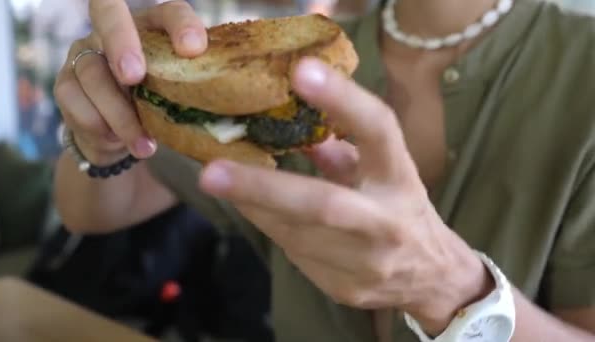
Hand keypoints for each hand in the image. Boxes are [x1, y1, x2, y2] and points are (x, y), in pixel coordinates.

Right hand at [54, 0, 207, 164]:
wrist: (118, 138)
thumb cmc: (156, 109)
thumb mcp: (177, 100)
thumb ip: (192, 95)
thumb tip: (227, 115)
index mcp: (153, 29)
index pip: (169, 12)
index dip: (181, 25)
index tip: (194, 49)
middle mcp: (113, 30)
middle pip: (109, 14)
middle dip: (121, 43)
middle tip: (134, 76)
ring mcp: (85, 53)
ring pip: (94, 72)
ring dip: (119, 113)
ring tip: (144, 145)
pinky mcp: (65, 83)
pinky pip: (74, 100)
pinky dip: (100, 126)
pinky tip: (118, 143)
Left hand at [199, 58, 493, 334]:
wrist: (431, 276)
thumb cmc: (400, 206)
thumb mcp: (383, 169)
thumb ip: (340, 146)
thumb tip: (288, 121)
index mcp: (400, 177)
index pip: (378, 131)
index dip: (343, 100)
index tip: (301, 72)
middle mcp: (387, 221)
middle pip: (323, 204)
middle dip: (264, 188)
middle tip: (211, 172)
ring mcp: (367, 262)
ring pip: (296, 233)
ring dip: (253, 205)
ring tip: (219, 181)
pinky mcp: (346, 288)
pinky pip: (294, 254)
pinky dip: (267, 226)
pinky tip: (251, 208)